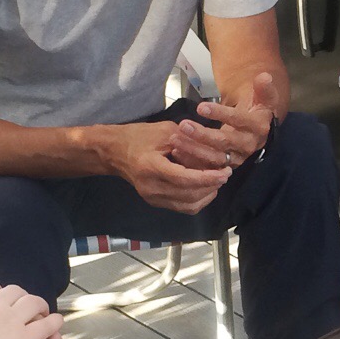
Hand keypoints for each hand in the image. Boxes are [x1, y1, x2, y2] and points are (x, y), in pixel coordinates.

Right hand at [106, 121, 229, 213]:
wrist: (114, 151)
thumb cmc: (139, 136)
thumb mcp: (165, 131)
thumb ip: (190, 141)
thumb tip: (215, 151)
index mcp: (150, 167)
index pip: (184, 179)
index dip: (207, 177)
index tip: (224, 172)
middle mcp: (151, 187)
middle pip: (189, 195)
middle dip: (211, 186)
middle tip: (225, 173)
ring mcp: (152, 198)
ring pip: (188, 205)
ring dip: (207, 195)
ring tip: (218, 181)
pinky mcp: (155, 202)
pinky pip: (182, 207)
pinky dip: (198, 200)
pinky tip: (206, 188)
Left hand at [171, 71, 275, 169]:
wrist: (258, 130)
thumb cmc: (257, 110)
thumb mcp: (264, 98)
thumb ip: (264, 88)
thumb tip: (265, 76)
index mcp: (258, 128)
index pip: (238, 120)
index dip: (219, 114)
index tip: (200, 107)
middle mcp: (248, 146)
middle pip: (223, 142)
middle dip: (202, 135)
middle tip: (183, 125)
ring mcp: (236, 158)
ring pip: (213, 157)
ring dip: (193, 149)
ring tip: (175, 139)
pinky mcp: (226, 166)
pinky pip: (207, 167)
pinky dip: (192, 161)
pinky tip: (177, 151)